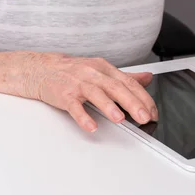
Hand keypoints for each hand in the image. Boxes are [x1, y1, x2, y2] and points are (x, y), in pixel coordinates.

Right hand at [18, 52, 157, 132]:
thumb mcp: (101, 70)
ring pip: (96, 93)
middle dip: (132, 102)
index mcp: (105, 69)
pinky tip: (91, 126)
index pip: (128, 82)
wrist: (42, 69)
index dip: (142, 97)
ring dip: (109, 106)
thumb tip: (147, 78)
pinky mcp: (64, 95)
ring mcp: (78, 83)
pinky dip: (83, 116)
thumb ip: (125, 76)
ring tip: (120, 119)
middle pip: (116, 87)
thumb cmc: (73, 71)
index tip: (152, 111)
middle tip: (144, 117)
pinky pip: (74, 106)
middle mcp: (93, 74)